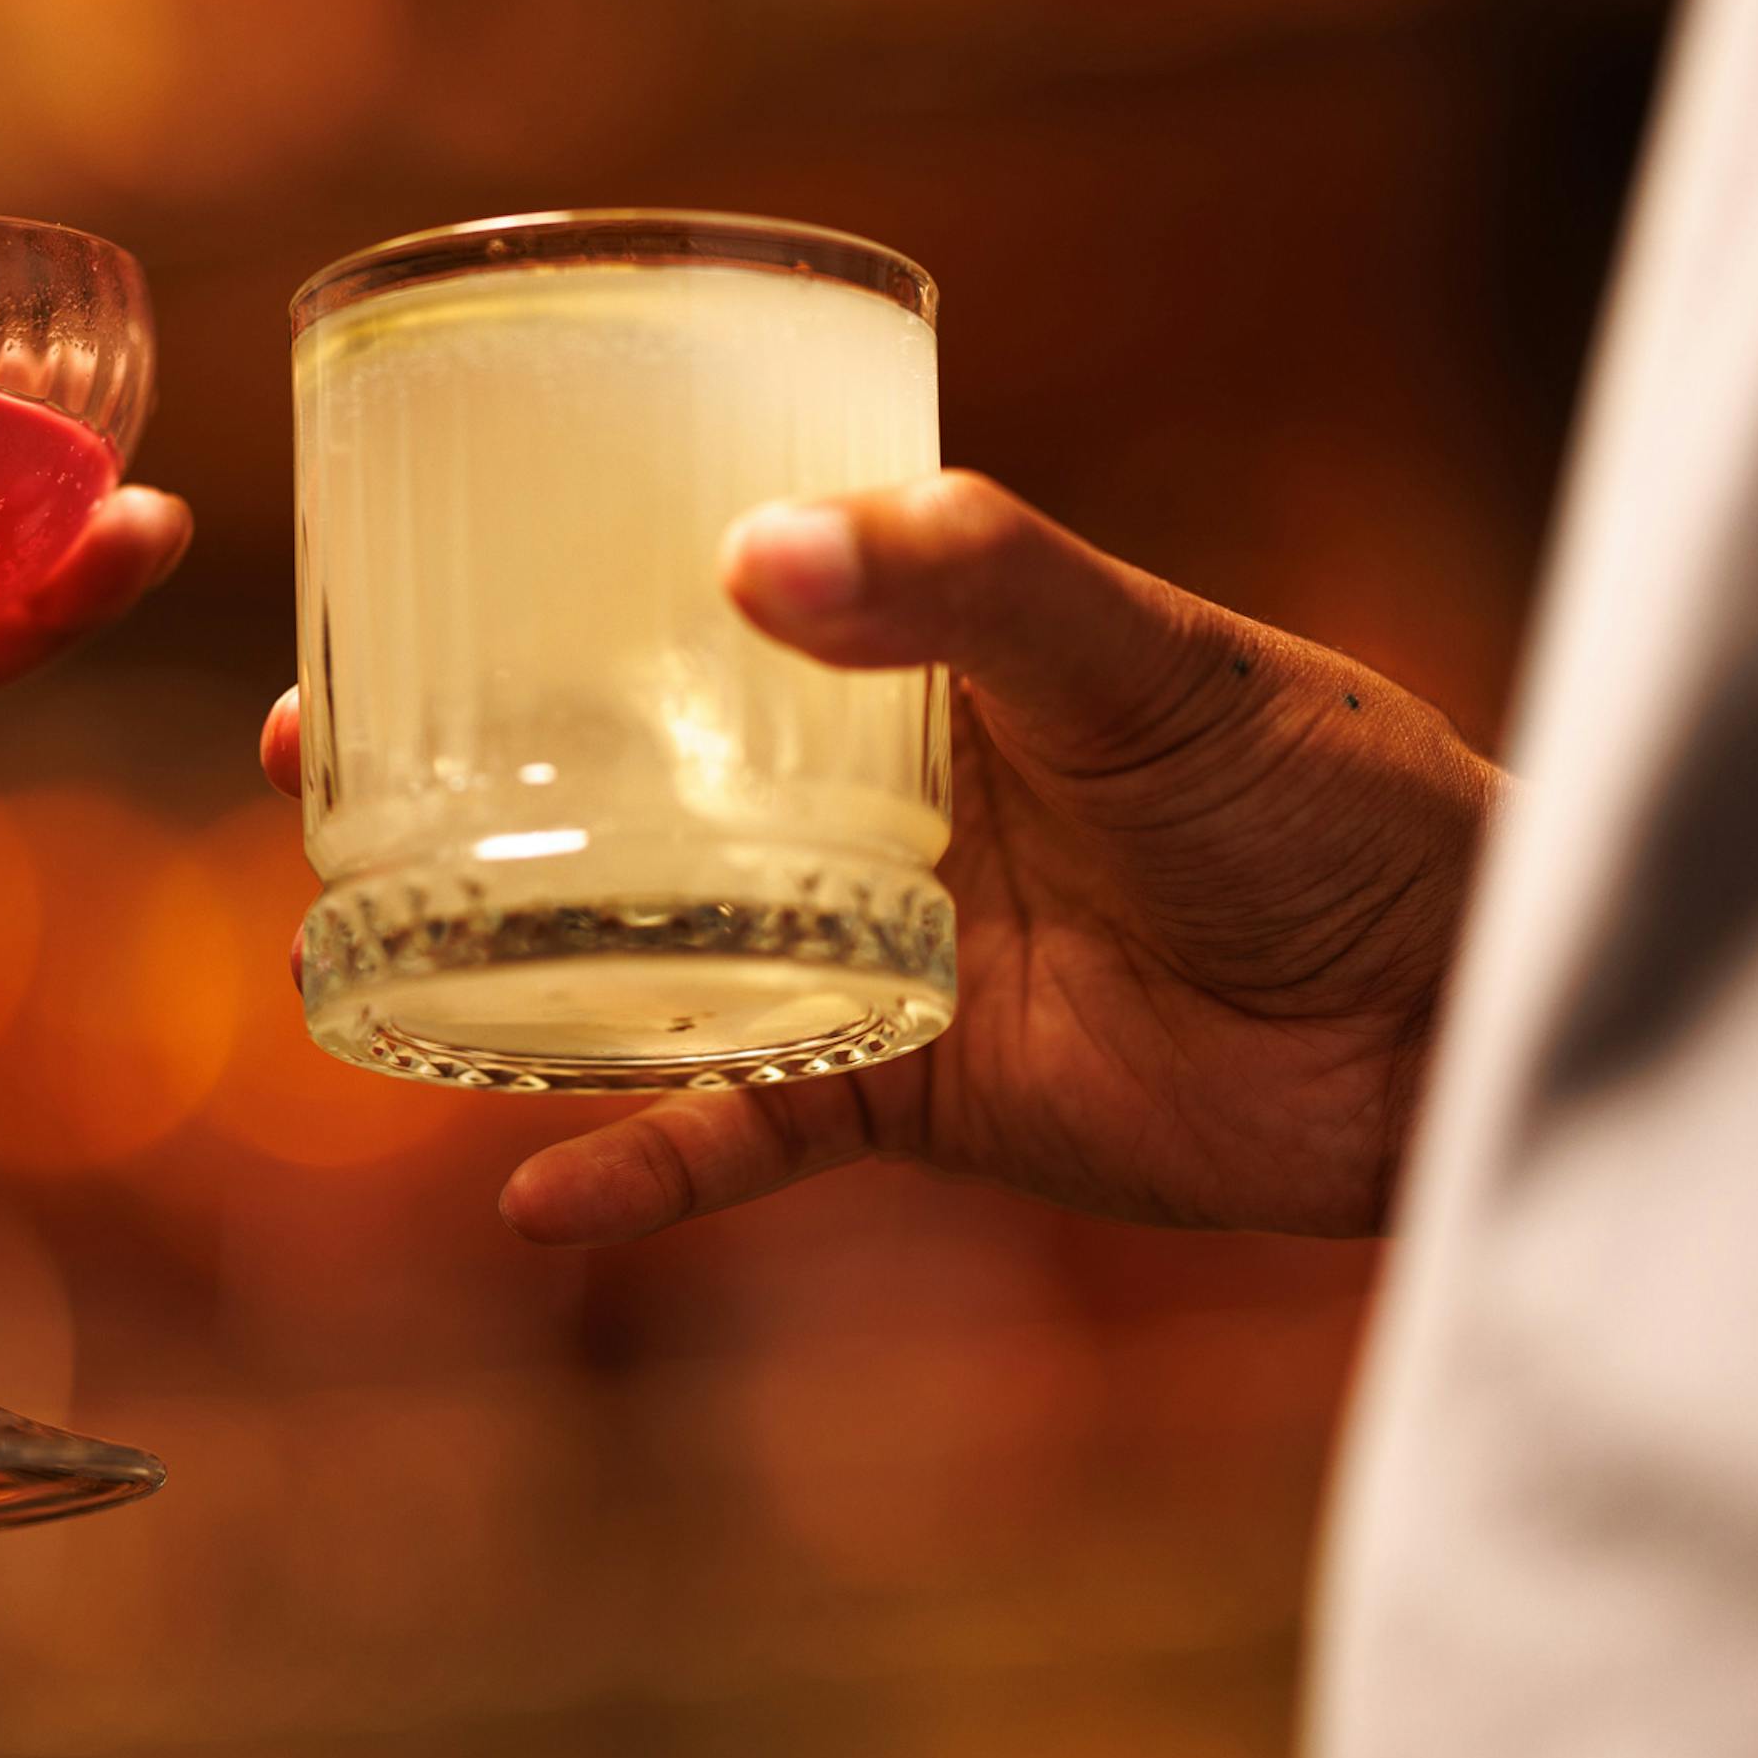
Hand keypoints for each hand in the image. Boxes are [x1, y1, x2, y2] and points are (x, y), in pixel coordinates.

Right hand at [260, 473, 1493, 1242]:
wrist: (1454, 1018)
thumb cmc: (1340, 800)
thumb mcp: (1163, 664)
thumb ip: (982, 593)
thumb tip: (756, 555)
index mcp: (921, 656)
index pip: (698, 595)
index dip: (549, 585)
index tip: (400, 569)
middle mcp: (872, 793)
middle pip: (625, 777)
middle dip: (465, 774)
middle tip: (303, 764)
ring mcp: (880, 945)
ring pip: (649, 955)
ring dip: (507, 967)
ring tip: (353, 963)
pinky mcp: (916, 1094)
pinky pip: (747, 1130)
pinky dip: (649, 1167)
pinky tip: (539, 1201)